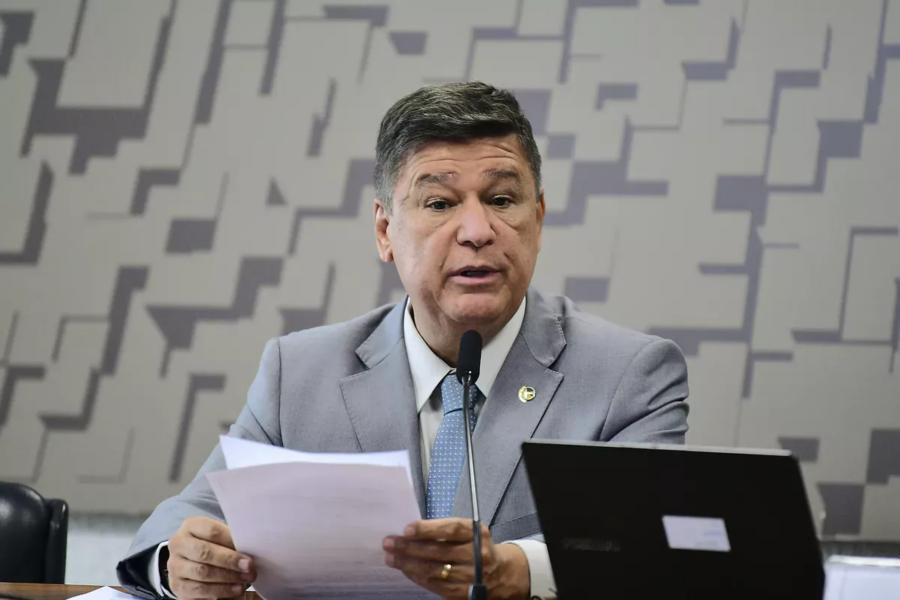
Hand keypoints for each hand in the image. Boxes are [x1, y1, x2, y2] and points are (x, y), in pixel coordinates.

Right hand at [166, 517, 255, 599]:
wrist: (190, 559)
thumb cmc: (211, 544)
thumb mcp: (218, 536)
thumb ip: (229, 540)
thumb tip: (249, 549)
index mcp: (190, 526)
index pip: (212, 531)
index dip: (231, 541)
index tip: (248, 552)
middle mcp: (179, 545)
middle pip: (205, 552)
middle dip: (230, 561)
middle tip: (249, 568)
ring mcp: (175, 566)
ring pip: (202, 573)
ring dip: (227, 578)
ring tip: (244, 581)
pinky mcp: (177, 585)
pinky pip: (199, 590)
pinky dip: (219, 591)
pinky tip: (234, 590)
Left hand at [383, 518, 529, 599]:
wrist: (501, 574)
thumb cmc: (476, 546)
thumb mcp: (469, 532)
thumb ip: (445, 530)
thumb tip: (410, 531)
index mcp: (478, 534)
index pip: (451, 529)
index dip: (428, 529)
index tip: (407, 529)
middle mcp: (478, 555)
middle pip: (439, 551)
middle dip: (410, 547)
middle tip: (388, 542)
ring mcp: (471, 577)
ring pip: (434, 570)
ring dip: (408, 564)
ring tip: (390, 557)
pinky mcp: (464, 594)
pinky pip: (436, 585)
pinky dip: (417, 577)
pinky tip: (405, 570)